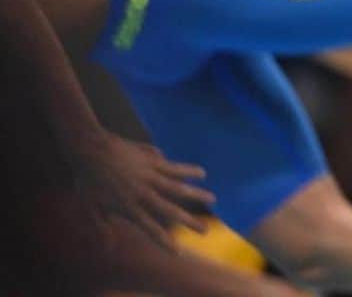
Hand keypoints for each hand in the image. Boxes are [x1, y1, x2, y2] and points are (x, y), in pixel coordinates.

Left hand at [74, 132, 214, 249]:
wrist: (90, 150)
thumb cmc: (88, 179)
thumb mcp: (91, 207)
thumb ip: (102, 226)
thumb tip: (109, 247)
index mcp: (128, 208)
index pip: (150, 228)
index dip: (164, 241)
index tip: (178, 252)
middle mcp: (143, 195)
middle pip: (170, 211)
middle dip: (189, 221)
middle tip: (205, 230)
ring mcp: (149, 177)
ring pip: (178, 188)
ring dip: (196, 195)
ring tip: (212, 199)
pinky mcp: (152, 162)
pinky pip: (174, 168)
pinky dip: (189, 171)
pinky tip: (202, 173)